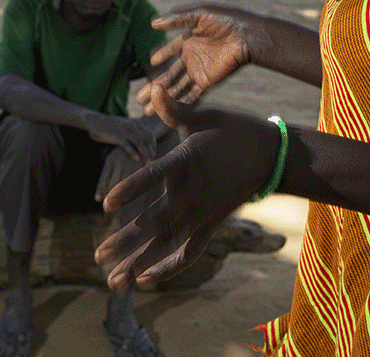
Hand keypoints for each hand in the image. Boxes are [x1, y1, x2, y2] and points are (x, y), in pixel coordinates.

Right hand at [84, 113, 157, 164]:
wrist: (94, 121)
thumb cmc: (109, 126)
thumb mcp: (123, 125)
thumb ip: (132, 131)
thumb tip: (140, 142)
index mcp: (134, 123)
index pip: (148, 134)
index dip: (153, 144)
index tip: (154, 154)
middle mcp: (131, 125)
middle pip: (145, 138)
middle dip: (151, 150)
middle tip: (154, 160)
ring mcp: (124, 130)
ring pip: (138, 142)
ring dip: (144, 153)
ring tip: (148, 162)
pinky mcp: (116, 135)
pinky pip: (127, 144)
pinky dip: (133, 152)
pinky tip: (137, 159)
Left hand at [95, 84, 280, 288]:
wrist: (271, 154)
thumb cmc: (233, 130)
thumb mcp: (204, 115)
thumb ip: (174, 110)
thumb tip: (155, 89)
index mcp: (186, 161)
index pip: (153, 177)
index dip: (130, 190)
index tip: (105, 205)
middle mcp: (192, 192)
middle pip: (155, 222)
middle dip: (126, 241)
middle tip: (98, 255)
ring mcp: (202, 213)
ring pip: (168, 243)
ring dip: (139, 262)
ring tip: (113, 281)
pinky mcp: (211, 225)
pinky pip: (189, 253)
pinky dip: (169, 268)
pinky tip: (146, 280)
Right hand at [140, 6, 254, 113]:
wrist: (246, 36)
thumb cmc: (226, 20)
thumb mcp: (200, 14)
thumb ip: (177, 18)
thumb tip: (152, 23)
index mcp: (190, 40)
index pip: (171, 49)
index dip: (162, 55)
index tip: (151, 63)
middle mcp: (193, 57)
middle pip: (169, 73)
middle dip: (155, 85)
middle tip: (140, 97)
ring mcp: (199, 70)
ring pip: (177, 86)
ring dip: (164, 97)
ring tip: (148, 110)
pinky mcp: (208, 81)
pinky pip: (192, 93)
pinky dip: (180, 102)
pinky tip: (168, 110)